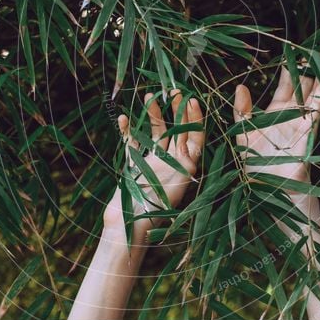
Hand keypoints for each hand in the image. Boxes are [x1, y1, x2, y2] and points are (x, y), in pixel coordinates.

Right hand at [104, 90, 203, 227]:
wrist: (127, 229)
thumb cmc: (153, 213)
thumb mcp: (174, 189)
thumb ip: (182, 170)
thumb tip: (192, 153)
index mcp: (187, 168)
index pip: (195, 138)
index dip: (195, 119)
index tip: (191, 101)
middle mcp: (173, 163)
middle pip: (178, 130)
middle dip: (176, 110)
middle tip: (174, 90)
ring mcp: (153, 162)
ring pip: (156, 133)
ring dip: (153, 115)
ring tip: (149, 96)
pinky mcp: (135, 165)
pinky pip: (132, 143)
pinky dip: (129, 130)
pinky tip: (124, 118)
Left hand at [233, 50, 319, 183]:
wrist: (268, 190)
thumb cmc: (254, 165)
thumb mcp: (243, 134)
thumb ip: (242, 111)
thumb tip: (241, 86)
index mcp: (275, 112)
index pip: (286, 85)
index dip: (290, 69)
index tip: (293, 50)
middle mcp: (292, 116)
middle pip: (304, 87)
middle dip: (310, 68)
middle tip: (317, 49)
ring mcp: (302, 125)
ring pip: (314, 97)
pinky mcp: (307, 137)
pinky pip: (316, 116)